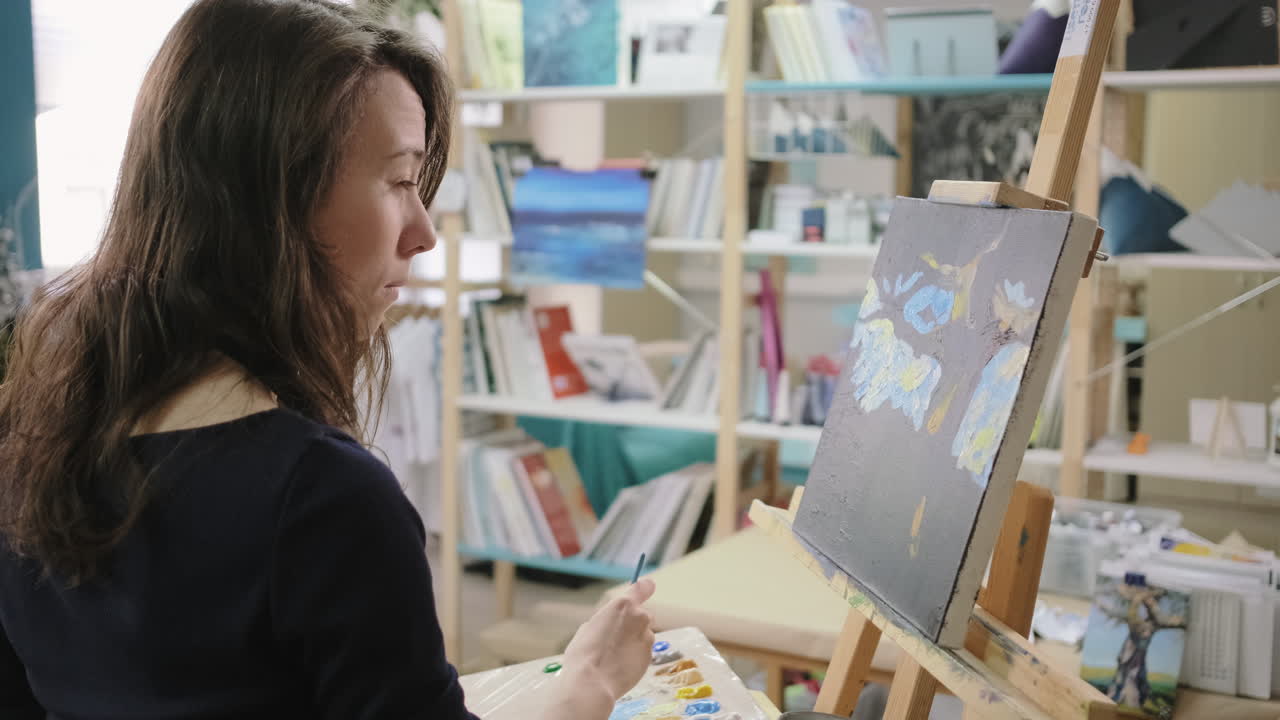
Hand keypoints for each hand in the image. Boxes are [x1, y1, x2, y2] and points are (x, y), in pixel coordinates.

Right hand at [541, 579, 656, 719]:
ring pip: (644, 635)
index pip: (642, 587)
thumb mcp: (589, 627)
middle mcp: (640, 617)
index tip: (647, 587)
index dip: (645, 588)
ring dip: (634, 641)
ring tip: (615, 656)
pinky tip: (621, 665)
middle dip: (633, 623)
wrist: (592, 683)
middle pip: (642, 615)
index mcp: (623, 605)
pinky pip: (643, 651)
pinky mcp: (650, 656)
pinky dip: (635, 656)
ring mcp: (647, 638)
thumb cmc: (584, 654)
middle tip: (615, 638)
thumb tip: (611, 625)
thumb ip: (606, 619)